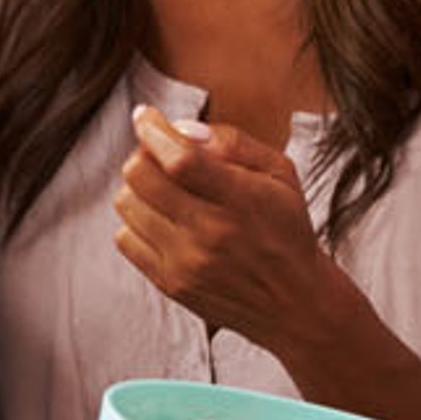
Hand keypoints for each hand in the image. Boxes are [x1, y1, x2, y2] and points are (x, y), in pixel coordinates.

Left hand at [114, 106, 348, 346]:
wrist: (295, 302)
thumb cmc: (287, 229)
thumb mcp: (280, 175)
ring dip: (138, 187)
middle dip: (144, 153)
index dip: (153, 130)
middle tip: (160, 154)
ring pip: (127, 203)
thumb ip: (235, 144)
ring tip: (164, 189)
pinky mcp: (170, 283)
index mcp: (241, 199)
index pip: (180, 158)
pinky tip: (162, 220)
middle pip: (141, 175)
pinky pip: (125, 238)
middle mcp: (210, 232)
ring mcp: (186, 261)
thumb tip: (183, 131)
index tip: (145, 117)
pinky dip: (136, 221)